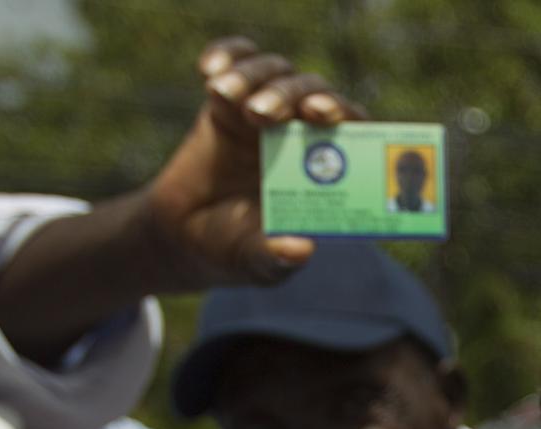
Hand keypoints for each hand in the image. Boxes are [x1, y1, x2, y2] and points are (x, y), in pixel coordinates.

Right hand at [140, 38, 363, 288]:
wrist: (187, 236)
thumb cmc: (239, 248)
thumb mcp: (260, 262)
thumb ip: (278, 256)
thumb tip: (300, 248)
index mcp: (329, 169)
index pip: (353, 129)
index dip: (345, 116)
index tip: (322, 115)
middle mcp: (305, 134)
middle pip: (314, 93)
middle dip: (294, 95)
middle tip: (265, 111)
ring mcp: (268, 113)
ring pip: (275, 72)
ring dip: (255, 76)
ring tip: (225, 95)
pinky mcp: (228, 101)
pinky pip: (234, 62)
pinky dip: (226, 55)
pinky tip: (210, 69)